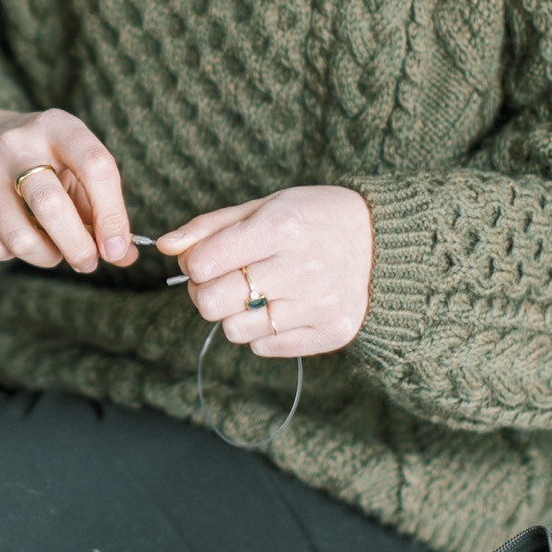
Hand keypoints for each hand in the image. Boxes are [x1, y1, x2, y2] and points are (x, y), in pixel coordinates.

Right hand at [0, 108, 136, 273]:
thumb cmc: (42, 160)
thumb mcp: (74, 165)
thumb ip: (102, 208)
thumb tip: (124, 255)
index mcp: (56, 126)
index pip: (96, 166)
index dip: (113, 214)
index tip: (117, 249)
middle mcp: (15, 143)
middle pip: (51, 207)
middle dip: (77, 247)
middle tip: (88, 263)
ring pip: (21, 239)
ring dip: (46, 257)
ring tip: (52, 249)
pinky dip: (13, 256)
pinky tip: (17, 237)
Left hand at [156, 187, 374, 356]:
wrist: (386, 242)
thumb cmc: (316, 217)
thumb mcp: (266, 204)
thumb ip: (212, 226)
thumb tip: (166, 247)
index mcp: (283, 227)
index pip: (203, 264)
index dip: (194, 264)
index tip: (207, 258)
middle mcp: (301, 268)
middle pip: (212, 303)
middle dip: (205, 292)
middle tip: (224, 279)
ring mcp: (318, 305)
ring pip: (234, 330)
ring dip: (234, 313)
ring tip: (257, 292)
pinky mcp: (330, 333)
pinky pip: (264, 347)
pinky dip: (262, 331)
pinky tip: (281, 306)